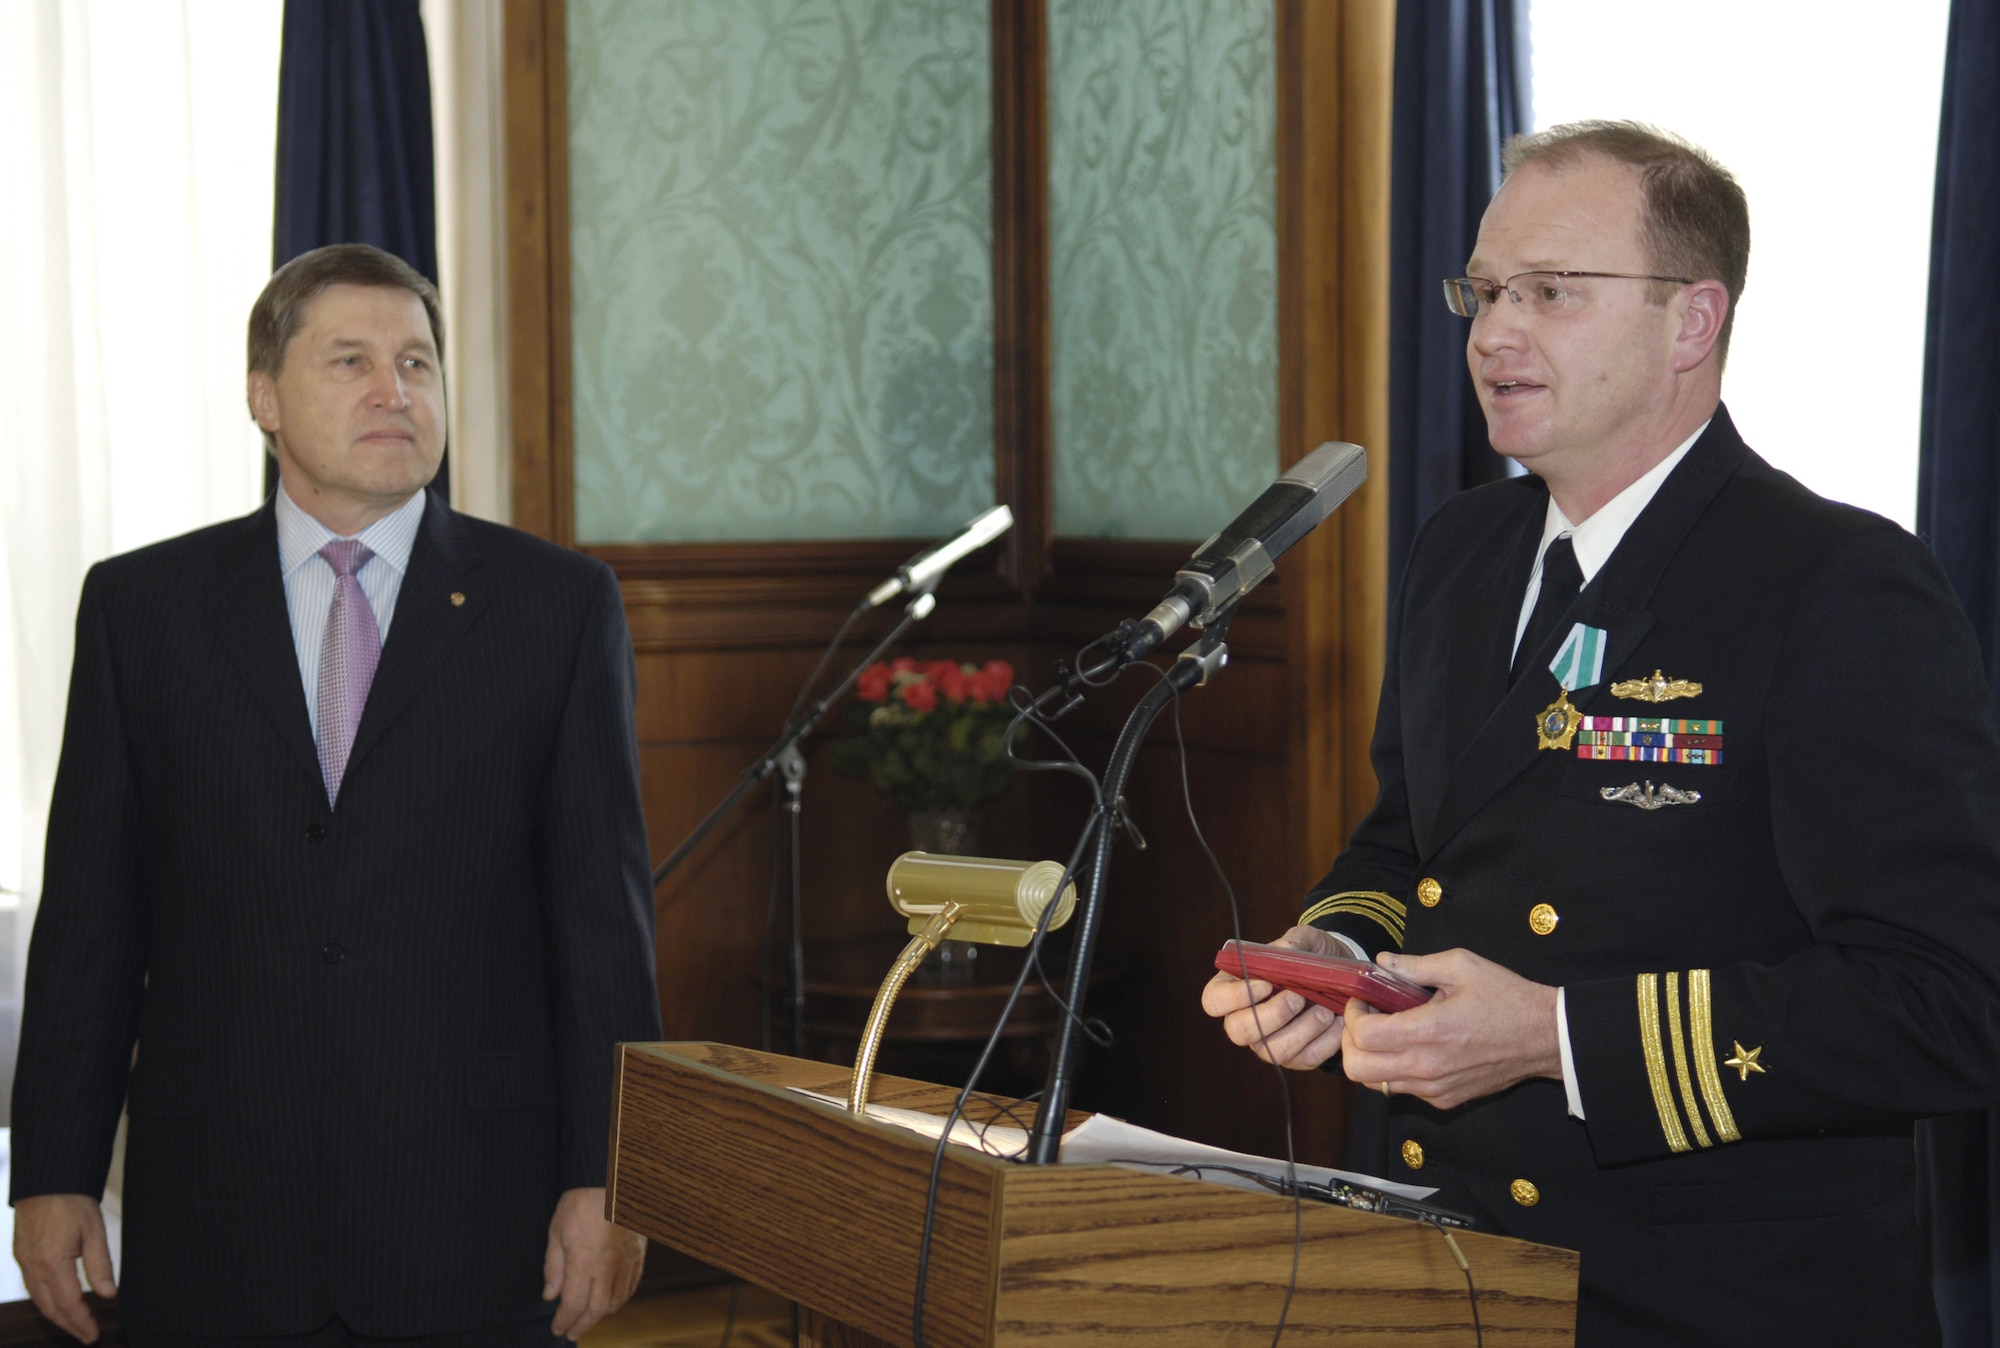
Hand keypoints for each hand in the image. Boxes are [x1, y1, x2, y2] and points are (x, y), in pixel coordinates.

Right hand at [13, 1193, 114, 1343]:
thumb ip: (100, 1265)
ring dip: (55, 1315)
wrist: (48, 1178)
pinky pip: (31, 1285)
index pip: (68, 1303)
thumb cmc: (73, 1200)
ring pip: (37, 1298)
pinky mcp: (21, 1253)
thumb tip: (108, 1294)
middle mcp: (33, 1265)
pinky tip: (56, 1302)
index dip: (81, 1322)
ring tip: (74, 1324)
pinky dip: (44, 1299)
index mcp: (52, 1261)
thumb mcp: (94, 1231)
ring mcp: (23, 1260)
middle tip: (85, 1335)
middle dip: (67, 1324)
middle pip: (49, 1307)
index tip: (92, 1335)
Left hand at [543, 1186, 645, 1340]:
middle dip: (581, 1325)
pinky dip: (620, 1300)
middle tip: (571, 1332)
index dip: (563, 1320)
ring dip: (601, 1315)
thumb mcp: (557, 1229)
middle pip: (596, 1309)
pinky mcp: (638, 1255)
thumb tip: (550, 1294)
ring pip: (616, 1301)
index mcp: (583, 1261)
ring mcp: (625, 1262)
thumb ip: (554, 1265)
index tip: (557, 1328)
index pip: (572, 1303)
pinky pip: (631, 1286)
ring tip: (588, 1317)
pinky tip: (611, 1301)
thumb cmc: (582, 1201)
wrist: (616, 1179)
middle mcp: (606, 1267)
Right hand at [1200, 925, 1345, 1069]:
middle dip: (1271, 1015)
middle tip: (1297, 997)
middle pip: (1239, 1031)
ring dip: (1302, 1030)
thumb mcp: (1305, 940)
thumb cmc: (1311, 957)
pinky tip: (1338, 1023)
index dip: (1234, 996)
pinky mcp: (1295, 1058)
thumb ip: (1294, 942)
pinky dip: (1325, 1042)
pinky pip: (1305, 1059)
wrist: (1340, 977)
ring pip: (1273, 1051)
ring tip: (1325, 1011)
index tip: (1265, 983)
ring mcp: (1268, 1042)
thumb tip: (1285, 950)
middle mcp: (1244, 1020)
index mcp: (1233, 988)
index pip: (1213, 1000)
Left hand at [1340, 948, 1561, 1108]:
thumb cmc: (1506, 997)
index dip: (1352, 1015)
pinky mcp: (1445, 1100)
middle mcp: (1426, 1068)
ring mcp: (1435, 1089)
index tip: (1362, 999)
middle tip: (1366, 1019)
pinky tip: (1412, 1046)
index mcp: (1427, 1031)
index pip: (1362, 1037)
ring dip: (1371, 1058)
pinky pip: (1403, 1090)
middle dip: (1350, 1042)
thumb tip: (1382, 962)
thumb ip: (1415, 964)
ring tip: (1388, 1032)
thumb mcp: (1461, 966)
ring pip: (1376, 1084)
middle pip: (1358, 1070)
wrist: (1545, 1037)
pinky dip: (1394, 1071)